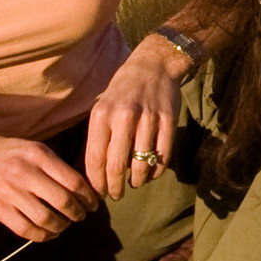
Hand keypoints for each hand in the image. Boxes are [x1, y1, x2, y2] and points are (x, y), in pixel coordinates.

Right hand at [0, 134, 100, 241]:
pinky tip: (48, 233)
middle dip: (77, 214)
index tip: (93, 204)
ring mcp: (10, 192)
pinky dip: (42, 236)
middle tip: (80, 216)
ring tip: (64, 225)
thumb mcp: (31, 148)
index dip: (88, 197)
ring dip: (61, 226)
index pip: (73, 181)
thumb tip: (81, 187)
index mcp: (38, 155)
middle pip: (63, 201)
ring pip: (46, 219)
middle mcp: (25, 173)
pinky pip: (26, 230)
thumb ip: (54, 165)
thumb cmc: (4, 153)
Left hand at [85, 44, 183, 198]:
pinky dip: (156, 171)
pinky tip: (151, 173)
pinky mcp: (168, 120)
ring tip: (134, 183)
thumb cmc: (123, 91)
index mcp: (102, 114)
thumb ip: (97, 137)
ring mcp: (148, 118)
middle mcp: (123, 116)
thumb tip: (91, 174)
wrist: (154, 65)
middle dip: (115, 188)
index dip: (96, 182)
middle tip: (116, 195)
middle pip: (116, 166)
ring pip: (141, 164)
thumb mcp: (102, 107)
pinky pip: (162, 156)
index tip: (98, 193)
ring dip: (137, 181)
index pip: (95, 159)